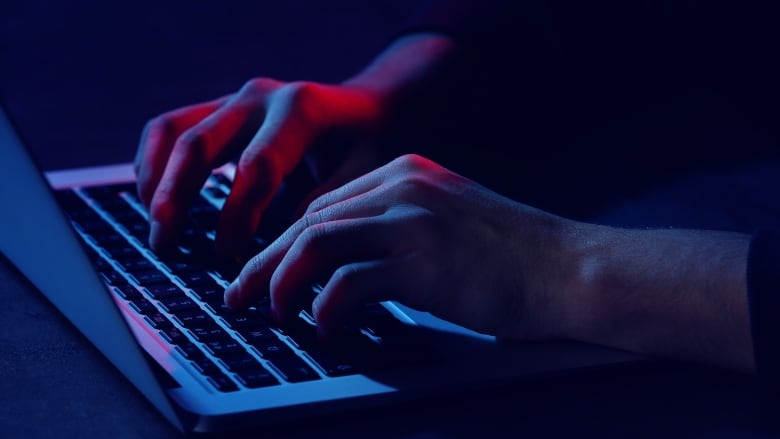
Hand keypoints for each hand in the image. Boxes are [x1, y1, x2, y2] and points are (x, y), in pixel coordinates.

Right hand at [134, 78, 386, 256]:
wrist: (367, 107)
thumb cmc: (368, 146)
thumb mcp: (365, 174)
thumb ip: (325, 206)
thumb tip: (281, 248)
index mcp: (301, 110)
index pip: (256, 168)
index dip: (237, 217)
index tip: (228, 258)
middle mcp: (261, 97)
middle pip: (200, 144)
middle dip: (177, 197)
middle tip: (167, 243)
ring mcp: (236, 98)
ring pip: (173, 130)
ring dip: (155, 180)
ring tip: (157, 227)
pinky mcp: (220, 107)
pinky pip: (169, 127)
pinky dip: (152, 162)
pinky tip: (154, 200)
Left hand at [224, 154, 577, 339]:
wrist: (570, 269)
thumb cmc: (511, 257)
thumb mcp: (447, 222)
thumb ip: (396, 228)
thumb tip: (341, 263)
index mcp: (405, 174)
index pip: (323, 205)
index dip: (284, 242)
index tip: (264, 272)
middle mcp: (402, 186)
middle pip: (308, 221)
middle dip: (265, 263)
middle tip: (240, 296)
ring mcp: (413, 220)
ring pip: (315, 243)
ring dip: (282, 281)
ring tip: (269, 313)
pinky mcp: (423, 262)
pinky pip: (348, 281)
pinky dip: (325, 307)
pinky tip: (323, 327)